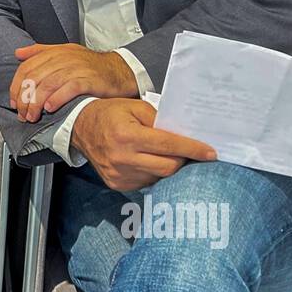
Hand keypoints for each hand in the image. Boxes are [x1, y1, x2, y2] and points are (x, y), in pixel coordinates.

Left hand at [10, 43, 137, 121]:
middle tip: (22, 114)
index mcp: (55, 52)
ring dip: (37, 103)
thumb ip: (40, 52)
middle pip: (35, 78)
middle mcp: (64, 58)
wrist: (120, 70)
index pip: (27, 68)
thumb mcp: (64, 53)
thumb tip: (18, 53)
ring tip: (33, 116)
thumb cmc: (90, 65)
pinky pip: (69, 88)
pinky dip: (57, 99)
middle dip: (25, 99)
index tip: (14, 102)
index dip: (16, 86)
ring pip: (48, 84)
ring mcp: (77, 68)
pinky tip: (50, 108)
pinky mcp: (89, 80)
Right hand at [71, 99, 215, 191]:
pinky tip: (148, 161)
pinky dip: (153, 172)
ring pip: (158, 177)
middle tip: (189, 152)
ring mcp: (118, 175)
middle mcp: (122, 158)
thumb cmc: (111, 113)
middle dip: (183, 160)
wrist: (80, 128)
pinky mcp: (117, 184)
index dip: (192, 149)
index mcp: (127, 135)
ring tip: (164, 154)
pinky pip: (146, 182)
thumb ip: (160, 121)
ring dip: (167, 166)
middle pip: (168, 167)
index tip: (210, 153)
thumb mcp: (136, 107)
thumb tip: (184, 136)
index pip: (168, 145)